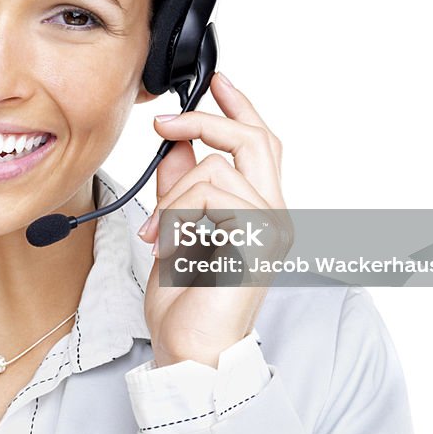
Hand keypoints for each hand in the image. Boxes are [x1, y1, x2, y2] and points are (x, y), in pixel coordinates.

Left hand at [137, 72, 290, 367]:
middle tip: (166, 123)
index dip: (240, 108)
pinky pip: (210, 197)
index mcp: (260, 211)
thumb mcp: (175, 232)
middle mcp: (273, 216)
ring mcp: (269, 229)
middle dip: (207, 121)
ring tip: (158, 234)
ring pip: (217, 170)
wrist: (191, 351)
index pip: (261, 144)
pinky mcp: (253, 241)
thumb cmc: (186, 304)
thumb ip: (180, 188)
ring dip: (174, 196)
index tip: (216, 82)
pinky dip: (177, 214)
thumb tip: (175, 146)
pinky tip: (168, 245)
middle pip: (256, 140)